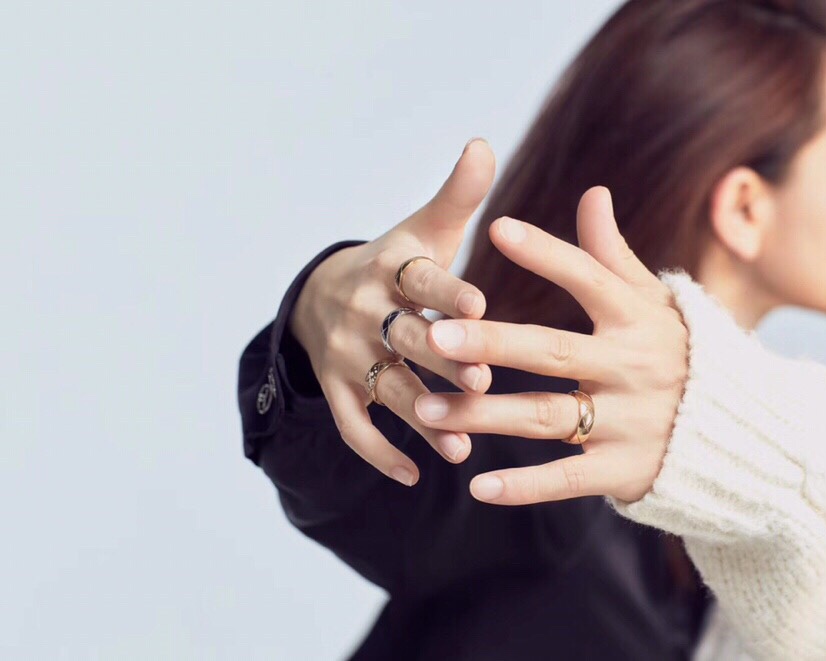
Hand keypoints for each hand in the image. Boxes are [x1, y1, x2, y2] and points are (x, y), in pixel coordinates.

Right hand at [290, 139, 495, 485]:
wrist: (322, 293)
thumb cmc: (397, 264)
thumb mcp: (423, 229)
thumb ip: (458, 195)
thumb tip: (484, 141)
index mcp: (389, 267)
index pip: (419, 278)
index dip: (449, 291)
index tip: (484, 303)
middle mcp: (363, 310)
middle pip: (405, 338)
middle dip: (442, 360)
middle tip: (484, 380)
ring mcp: (345, 354)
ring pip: (386, 389)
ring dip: (422, 417)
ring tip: (462, 445)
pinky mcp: (337, 389)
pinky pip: (354, 426)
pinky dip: (381, 452)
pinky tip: (416, 475)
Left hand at [412, 187, 689, 503]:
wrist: (742, 435)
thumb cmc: (681, 355)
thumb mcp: (655, 303)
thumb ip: (614, 256)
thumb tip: (592, 193)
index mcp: (637, 319)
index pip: (587, 279)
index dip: (545, 254)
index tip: (496, 228)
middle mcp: (632, 367)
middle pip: (551, 352)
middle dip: (491, 342)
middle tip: (435, 336)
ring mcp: (628, 421)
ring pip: (546, 415)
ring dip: (484, 414)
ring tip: (425, 407)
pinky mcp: (625, 470)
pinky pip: (568, 477)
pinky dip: (525, 485)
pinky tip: (478, 486)